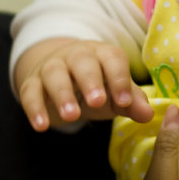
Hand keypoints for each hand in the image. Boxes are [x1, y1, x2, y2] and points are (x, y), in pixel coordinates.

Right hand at [15, 37, 153, 130]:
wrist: (61, 74)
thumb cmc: (96, 84)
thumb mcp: (115, 93)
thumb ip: (131, 102)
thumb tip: (148, 114)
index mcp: (102, 54)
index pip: (112, 58)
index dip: (119, 78)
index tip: (125, 102)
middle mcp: (77, 55)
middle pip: (82, 60)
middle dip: (90, 80)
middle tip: (97, 102)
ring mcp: (53, 66)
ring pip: (55, 72)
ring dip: (62, 93)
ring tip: (71, 116)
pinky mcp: (32, 81)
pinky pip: (30, 91)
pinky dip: (34, 107)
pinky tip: (41, 125)